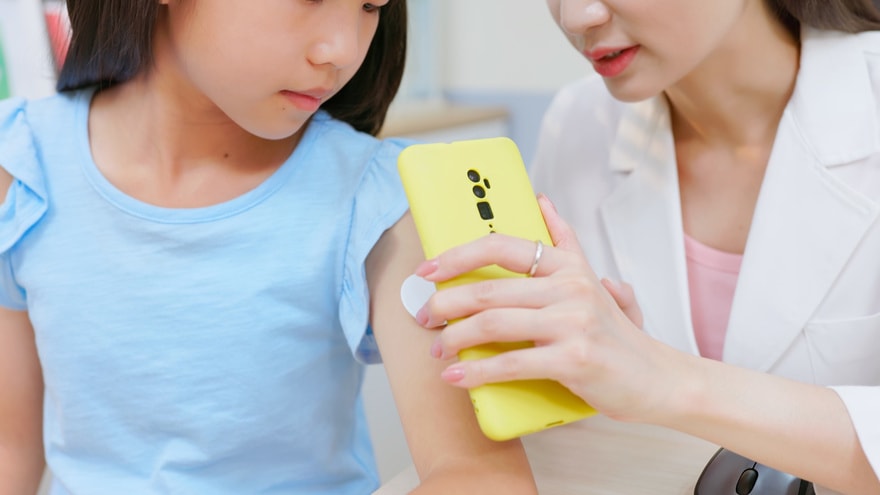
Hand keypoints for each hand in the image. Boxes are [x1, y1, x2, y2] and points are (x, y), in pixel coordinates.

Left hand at [414, 194, 684, 422]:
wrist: (658, 378)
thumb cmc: (616, 334)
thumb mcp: (594, 280)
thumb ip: (566, 243)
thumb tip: (543, 202)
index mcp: (568, 267)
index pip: (501, 247)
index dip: (457, 256)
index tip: (427, 271)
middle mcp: (570, 288)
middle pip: (487, 291)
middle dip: (445, 305)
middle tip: (425, 317)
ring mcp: (572, 323)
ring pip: (492, 324)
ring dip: (454, 339)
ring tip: (438, 349)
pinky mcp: (573, 359)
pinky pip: (511, 363)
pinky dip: (476, 371)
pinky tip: (456, 376)